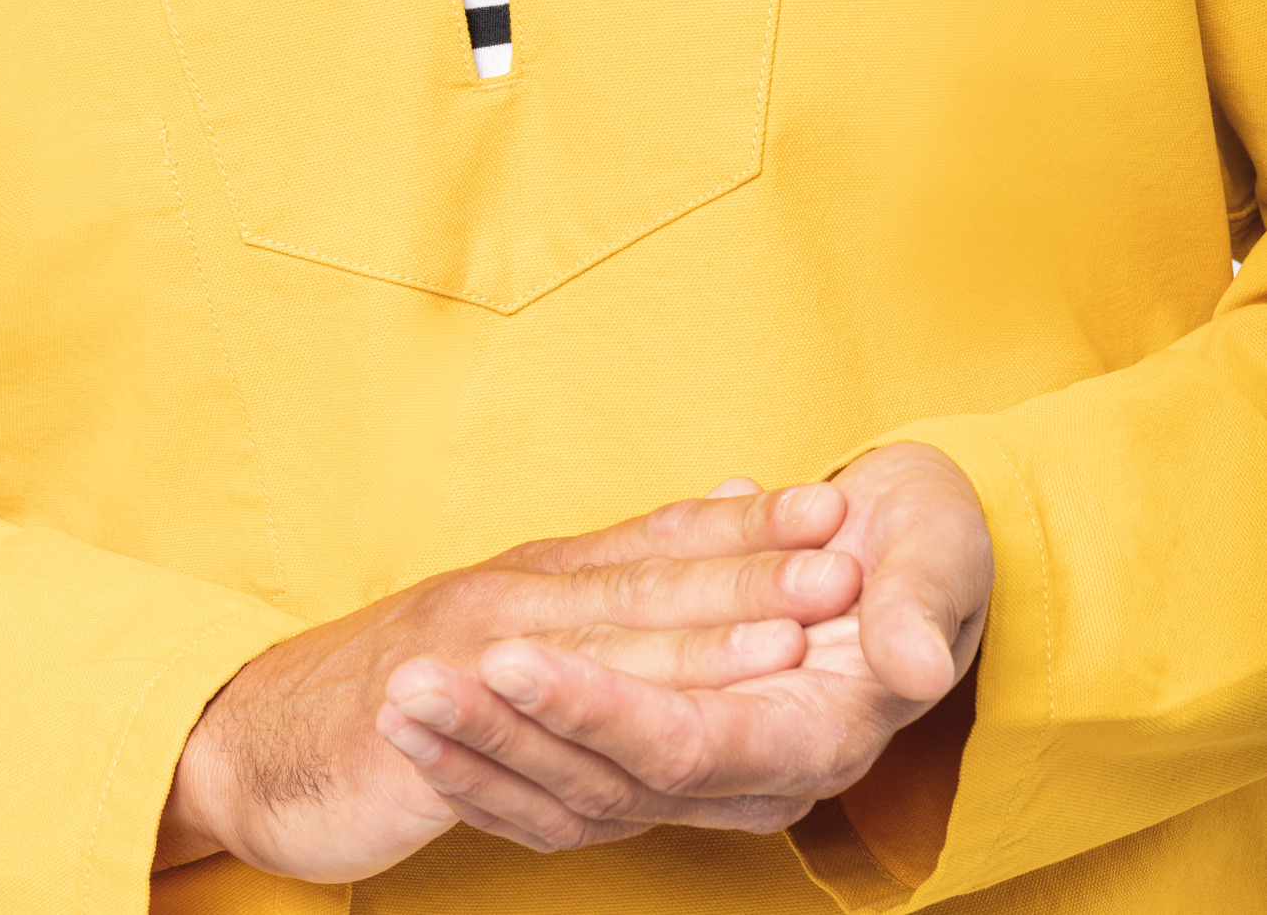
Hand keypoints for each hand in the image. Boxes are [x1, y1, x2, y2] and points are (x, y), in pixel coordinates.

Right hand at [154, 480, 857, 882]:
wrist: (270, 732)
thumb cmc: (411, 673)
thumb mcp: (522, 608)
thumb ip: (623, 568)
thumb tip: (735, 497)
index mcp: (546, 573)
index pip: (664, 539)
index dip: (753, 528)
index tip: (842, 508)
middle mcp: (513, 598)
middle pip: (649, 586)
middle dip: (752, 576)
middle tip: (842, 564)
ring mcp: (466, 657)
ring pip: (599, 656)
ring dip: (692, 647)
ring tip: (778, 643)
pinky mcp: (424, 727)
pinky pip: (513, 737)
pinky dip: (574, 729)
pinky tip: (630, 740)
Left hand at [376, 443, 992, 853]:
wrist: (915, 547)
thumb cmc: (928, 543)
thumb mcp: (941, 558)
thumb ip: (918, 613)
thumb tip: (899, 664)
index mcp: (815, 734)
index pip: (686, 743)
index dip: (597, 708)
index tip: (510, 658)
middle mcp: (756, 774)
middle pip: (609, 781)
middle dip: (503, 735)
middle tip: (409, 682)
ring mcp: (710, 773)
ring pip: (576, 793)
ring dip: (480, 752)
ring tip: (395, 698)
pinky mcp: (671, 752)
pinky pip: (570, 783)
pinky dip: (496, 761)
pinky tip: (428, 727)